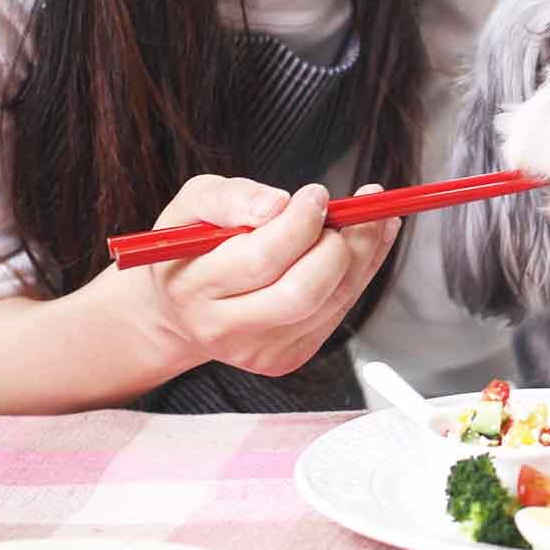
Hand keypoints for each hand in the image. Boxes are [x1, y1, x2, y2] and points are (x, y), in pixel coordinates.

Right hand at [115, 176, 400, 378]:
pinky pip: (341, 310)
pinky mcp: (289, 356)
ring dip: (362, 253)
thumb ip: (230, 198)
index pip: (261, 259)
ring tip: (366, 217)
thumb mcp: (193, 204)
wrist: (183, 308)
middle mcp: (225, 330)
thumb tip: (279, 203)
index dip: (300, 223)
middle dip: (338, 244)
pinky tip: (365, 241)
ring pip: (333, 301)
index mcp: (194, 288)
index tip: (317, 193)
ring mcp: (260, 351)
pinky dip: (363, 270)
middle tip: (346, 209)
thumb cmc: (193, 245)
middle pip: (303, 292)